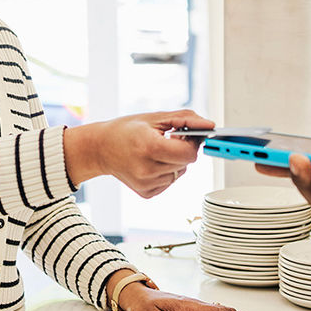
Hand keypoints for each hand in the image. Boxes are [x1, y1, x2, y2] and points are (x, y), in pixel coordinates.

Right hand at [99, 110, 213, 197]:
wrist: (99, 148)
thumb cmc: (125, 130)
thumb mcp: (155, 117)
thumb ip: (185, 119)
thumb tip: (210, 125)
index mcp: (149, 147)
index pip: (189, 153)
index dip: (192, 143)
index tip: (185, 135)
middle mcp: (147, 169)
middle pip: (187, 163)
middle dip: (183, 150)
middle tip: (168, 140)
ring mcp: (146, 184)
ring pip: (180, 173)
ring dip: (174, 161)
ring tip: (155, 152)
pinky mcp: (146, 192)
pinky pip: (169, 182)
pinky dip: (166, 172)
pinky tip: (151, 163)